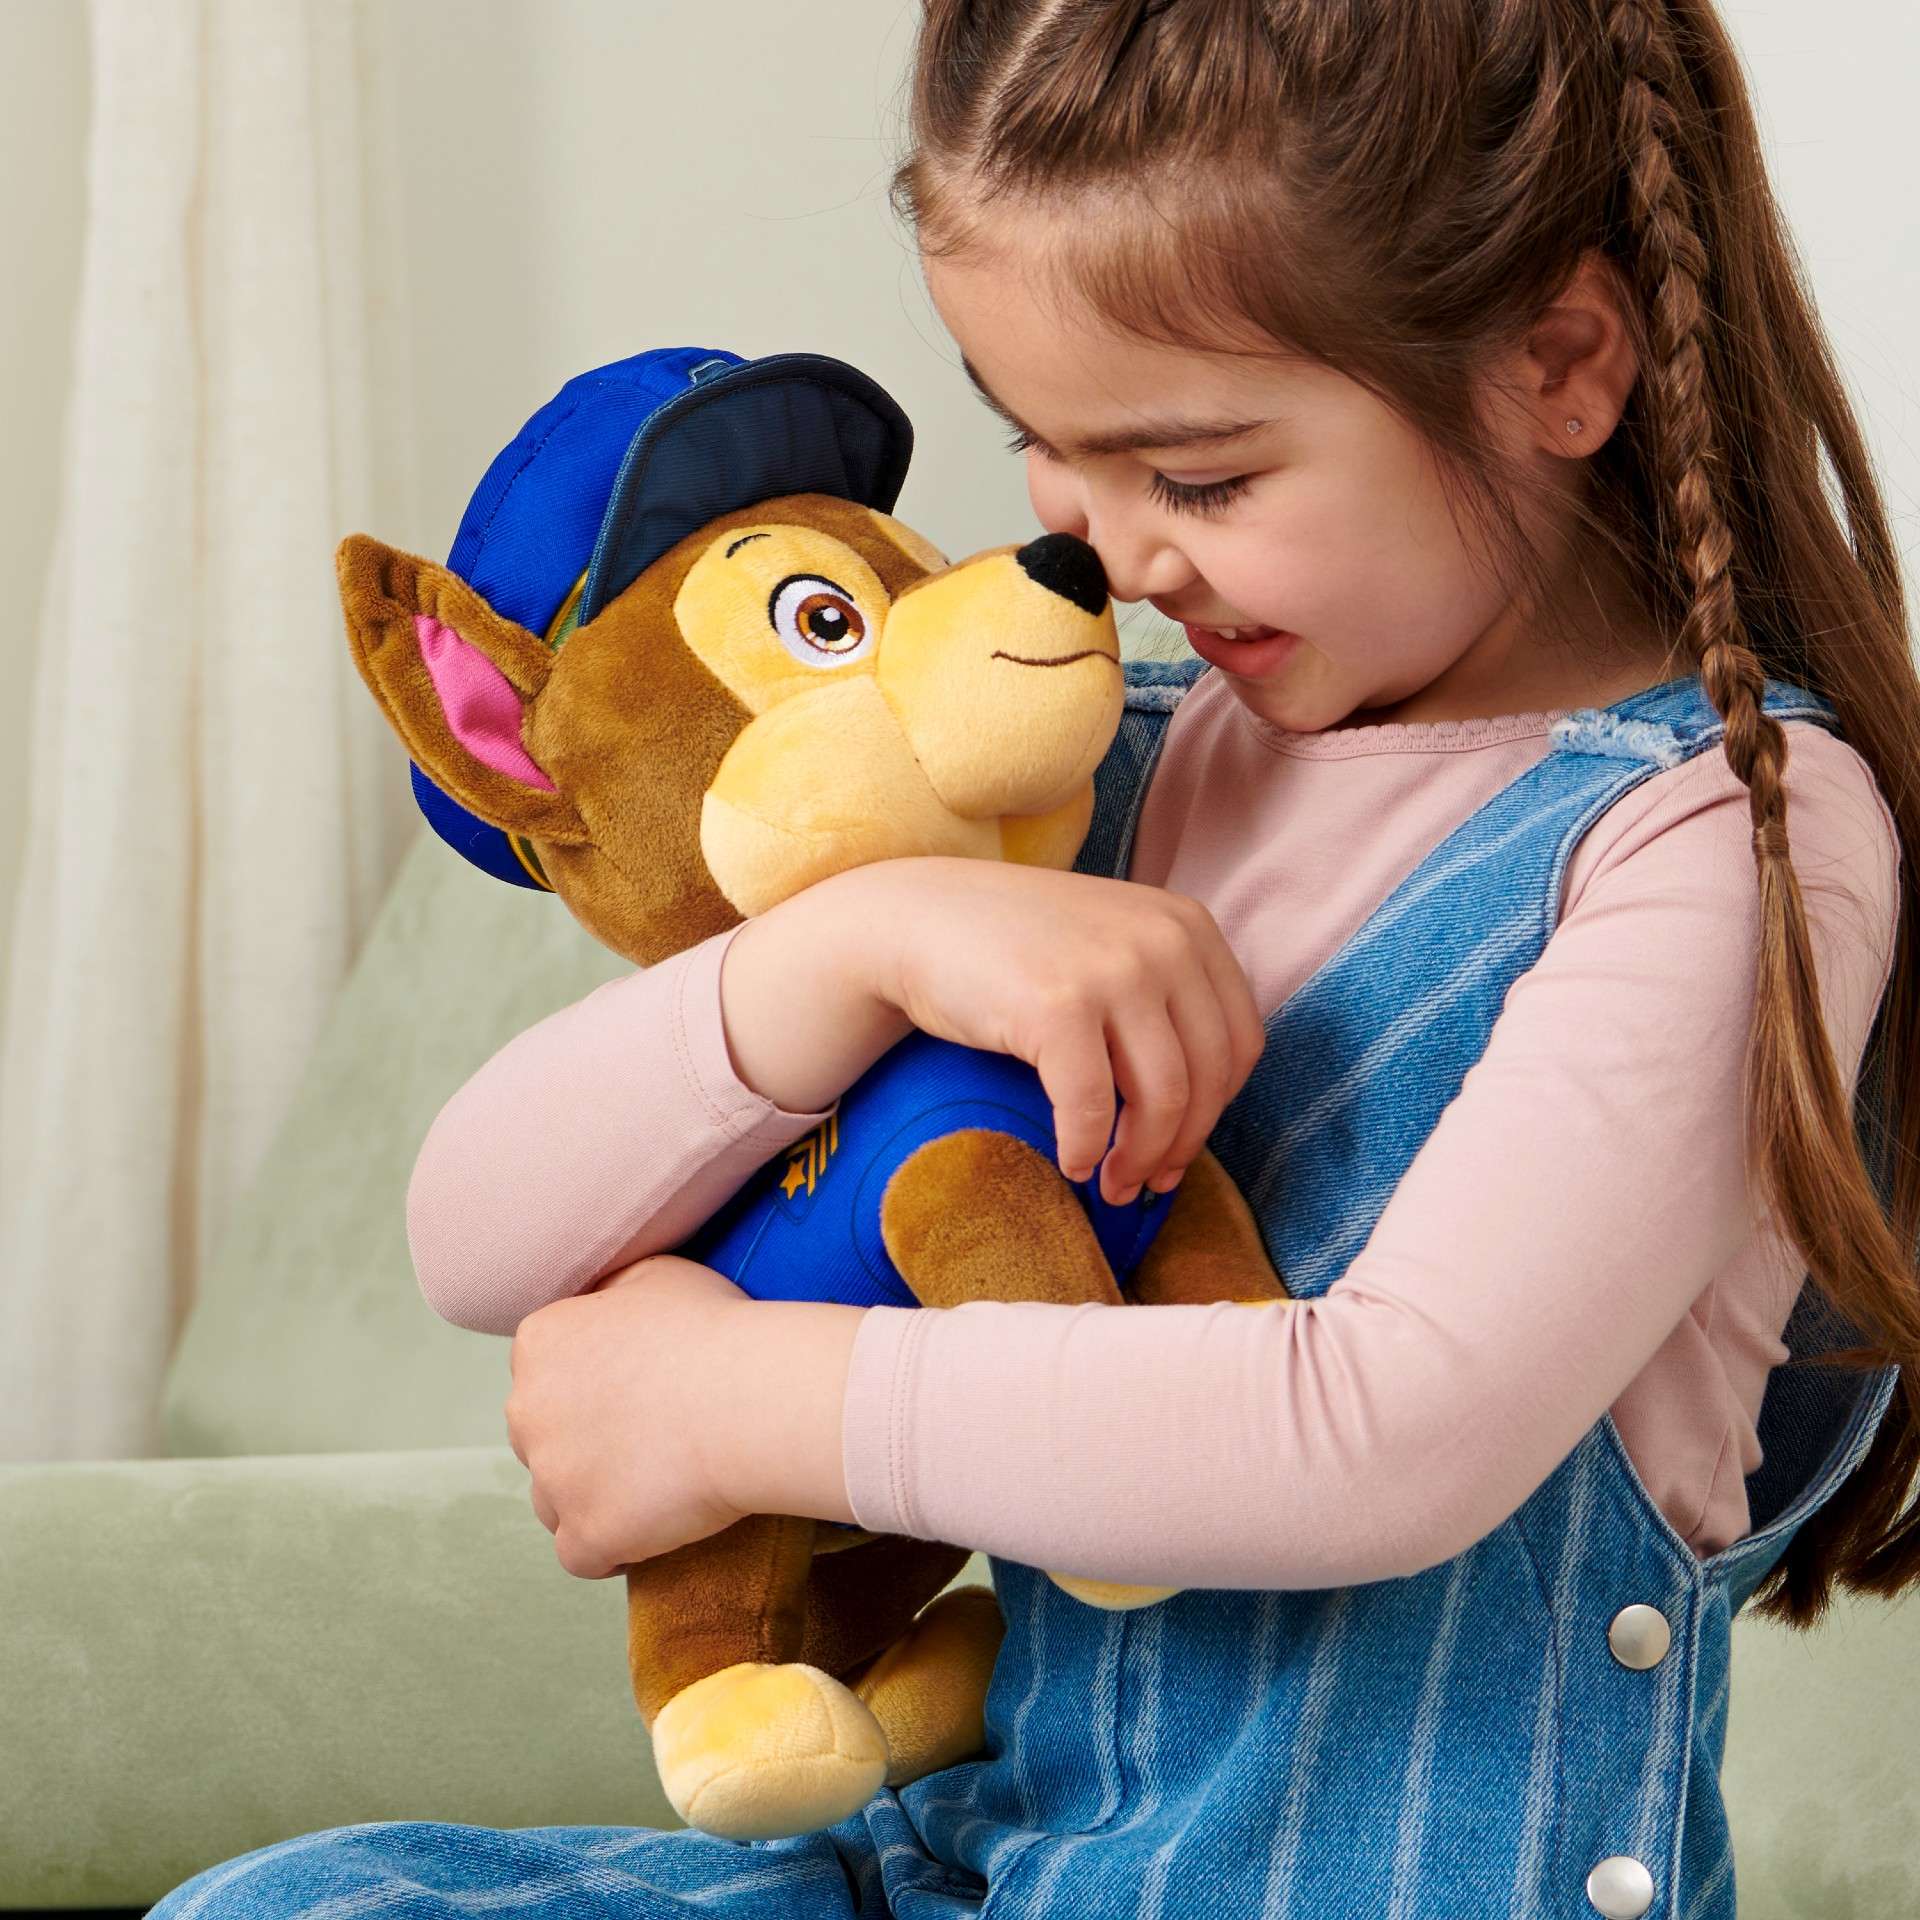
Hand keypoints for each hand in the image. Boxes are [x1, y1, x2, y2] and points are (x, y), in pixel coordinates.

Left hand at [505, 1257, 749, 1577]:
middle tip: (649, 1440)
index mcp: (541, 1342)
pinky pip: (581, 1555)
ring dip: (591, 1497)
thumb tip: (602, 1306)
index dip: (590, 1386)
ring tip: (653, 1488)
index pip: (544, 1373)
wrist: (753, 1399)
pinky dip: (611, 1549)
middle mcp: (528, 1409)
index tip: (636, 1393)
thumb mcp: (656, 1275)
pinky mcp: (585, 1535)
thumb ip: (610, 1293)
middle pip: (541, 1438)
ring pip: (552, 1500)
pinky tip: (649, 1532)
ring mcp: (552, 1478)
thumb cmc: (717, 1330)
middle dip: (582, 1443)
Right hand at [838, 858, 1265, 1206]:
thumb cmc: (1016, 949)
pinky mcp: (1058, 1006)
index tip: (1179, 1149)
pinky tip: (1071, 1162)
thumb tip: (1199, 1116)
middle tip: (1143, 1183)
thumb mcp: (1114, 946)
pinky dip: (1087, 1149)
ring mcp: (1113, 970)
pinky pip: (1092, 1108)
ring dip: (1137, 1159)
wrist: (918, 919)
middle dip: (1179, 1146)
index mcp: (1188, 926)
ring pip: (1161, 1100)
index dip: (1216, 1112)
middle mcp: (1163, 940)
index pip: (1239, 1043)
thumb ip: (1166, 999)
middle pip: (1206, 1078)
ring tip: (1110, 1186)